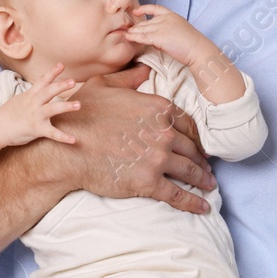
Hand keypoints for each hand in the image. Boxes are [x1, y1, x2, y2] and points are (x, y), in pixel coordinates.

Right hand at [0, 62, 80, 146]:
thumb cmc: (9, 113)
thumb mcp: (20, 99)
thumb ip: (32, 94)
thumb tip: (42, 89)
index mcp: (30, 95)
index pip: (42, 80)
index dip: (52, 72)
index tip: (61, 65)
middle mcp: (34, 103)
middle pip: (48, 91)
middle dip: (60, 86)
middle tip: (72, 81)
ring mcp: (36, 116)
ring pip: (52, 109)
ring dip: (66, 106)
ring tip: (78, 104)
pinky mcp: (37, 129)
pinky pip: (52, 133)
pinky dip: (64, 137)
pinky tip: (74, 139)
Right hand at [36, 66, 217, 214]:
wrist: (67, 147)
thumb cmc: (82, 114)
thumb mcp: (104, 85)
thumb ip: (129, 78)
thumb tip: (144, 71)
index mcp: (157, 108)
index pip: (186, 123)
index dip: (195, 135)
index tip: (199, 143)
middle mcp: (164, 132)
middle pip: (191, 147)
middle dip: (201, 158)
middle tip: (207, 166)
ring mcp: (158, 158)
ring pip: (190, 170)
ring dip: (202, 178)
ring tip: (209, 184)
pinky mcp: (149, 182)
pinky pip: (177, 194)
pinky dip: (193, 201)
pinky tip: (203, 207)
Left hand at [124, 4, 216, 68]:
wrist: (197, 49)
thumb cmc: (192, 43)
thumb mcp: (179, 31)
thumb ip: (167, 31)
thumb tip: (155, 38)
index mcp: (172, 15)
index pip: (155, 8)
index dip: (144, 9)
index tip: (136, 11)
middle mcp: (165, 19)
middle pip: (146, 22)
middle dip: (136, 27)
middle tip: (128, 30)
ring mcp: (161, 27)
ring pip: (143, 29)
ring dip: (133, 32)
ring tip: (125, 34)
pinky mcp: (159, 37)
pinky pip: (143, 37)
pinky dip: (134, 37)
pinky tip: (128, 38)